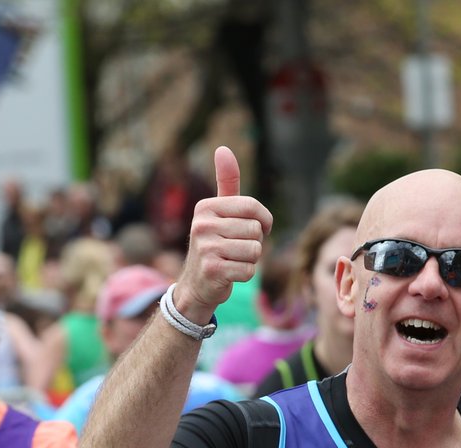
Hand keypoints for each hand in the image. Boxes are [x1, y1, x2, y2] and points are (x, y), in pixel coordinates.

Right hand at [172, 146, 273, 323]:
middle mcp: (202, 224)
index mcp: (206, 207)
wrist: (197, 285)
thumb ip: (226, 183)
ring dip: (251, 260)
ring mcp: (205, 248)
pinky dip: (245, 274)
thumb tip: (223, 148)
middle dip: (254, 243)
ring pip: (254, 251)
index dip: (264, 220)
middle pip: (255, 231)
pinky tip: (230, 273)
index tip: (258, 228)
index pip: (251, 206)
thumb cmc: (215, 244)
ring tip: (233, 260)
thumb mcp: (219, 212)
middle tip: (236, 249)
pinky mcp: (212, 270)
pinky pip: (248, 270)